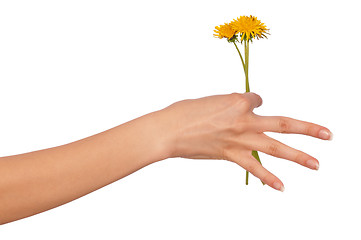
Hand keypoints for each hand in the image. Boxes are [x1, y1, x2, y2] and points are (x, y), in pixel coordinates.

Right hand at [160, 92, 331, 190]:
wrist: (169, 130)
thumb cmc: (184, 112)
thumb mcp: (210, 101)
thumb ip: (230, 106)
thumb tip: (239, 111)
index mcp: (238, 99)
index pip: (257, 100)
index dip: (253, 104)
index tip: (249, 107)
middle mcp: (244, 118)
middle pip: (283, 123)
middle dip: (308, 129)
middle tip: (327, 134)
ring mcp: (239, 138)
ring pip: (275, 147)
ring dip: (298, 156)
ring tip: (317, 164)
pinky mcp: (230, 154)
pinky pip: (254, 167)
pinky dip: (268, 178)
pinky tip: (282, 187)